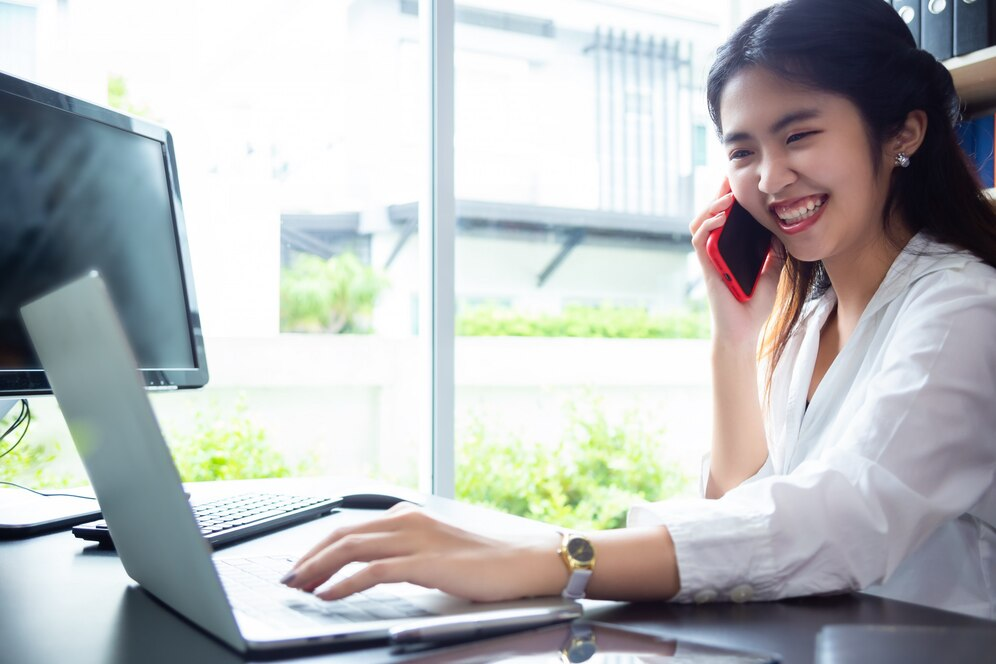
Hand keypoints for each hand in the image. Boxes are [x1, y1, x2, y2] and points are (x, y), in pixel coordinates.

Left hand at [281, 503, 564, 601]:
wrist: (526, 561)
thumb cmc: (487, 560)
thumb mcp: (438, 549)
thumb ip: (407, 551)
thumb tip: (375, 567)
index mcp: (409, 515)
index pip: (351, 527)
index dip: (319, 546)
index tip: (299, 565)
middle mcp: (408, 519)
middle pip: (343, 534)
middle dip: (309, 557)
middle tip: (287, 579)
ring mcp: (416, 538)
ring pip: (351, 548)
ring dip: (318, 569)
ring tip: (298, 588)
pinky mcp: (426, 562)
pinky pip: (373, 571)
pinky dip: (344, 584)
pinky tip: (328, 596)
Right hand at [689, 179, 783, 349]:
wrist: (744, 331)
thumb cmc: (755, 307)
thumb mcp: (772, 274)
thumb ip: (774, 255)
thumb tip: (782, 232)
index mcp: (729, 251)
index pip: (725, 219)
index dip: (729, 199)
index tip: (740, 182)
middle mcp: (715, 252)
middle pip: (709, 215)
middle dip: (718, 194)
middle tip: (729, 177)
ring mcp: (709, 259)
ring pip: (699, 223)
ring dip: (711, 207)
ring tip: (726, 195)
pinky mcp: (706, 267)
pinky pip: (700, 240)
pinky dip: (708, 225)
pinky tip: (722, 216)